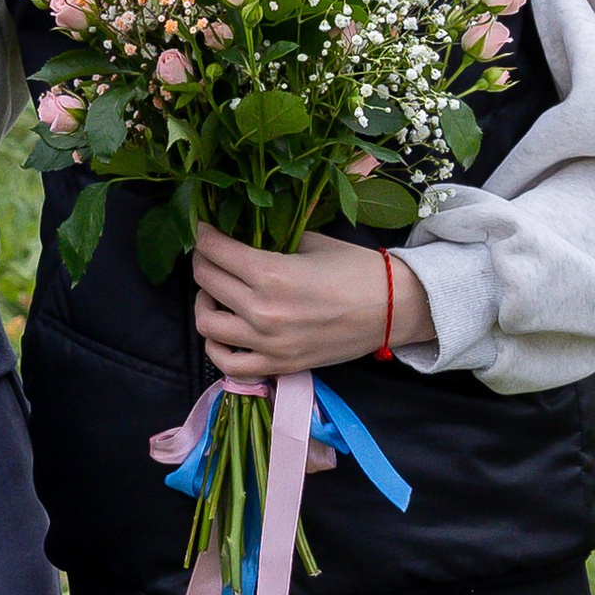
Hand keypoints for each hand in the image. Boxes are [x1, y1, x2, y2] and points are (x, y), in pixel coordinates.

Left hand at [192, 226, 436, 376]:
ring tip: (214, 292)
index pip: (215, 250)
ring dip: (204, 302)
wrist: (392, 308)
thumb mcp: (310, 243)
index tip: (203, 229)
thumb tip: (240, 233)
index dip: (203, 234)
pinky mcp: (278, 365)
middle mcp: (262, 311)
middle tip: (209, 253)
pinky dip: (216, 346)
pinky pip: (227, 364)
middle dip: (202, 260)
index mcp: (271, 274)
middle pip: (205, 281)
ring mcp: (268, 343)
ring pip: (206, 323)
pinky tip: (222, 330)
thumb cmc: (356, 269)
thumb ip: (271, 240)